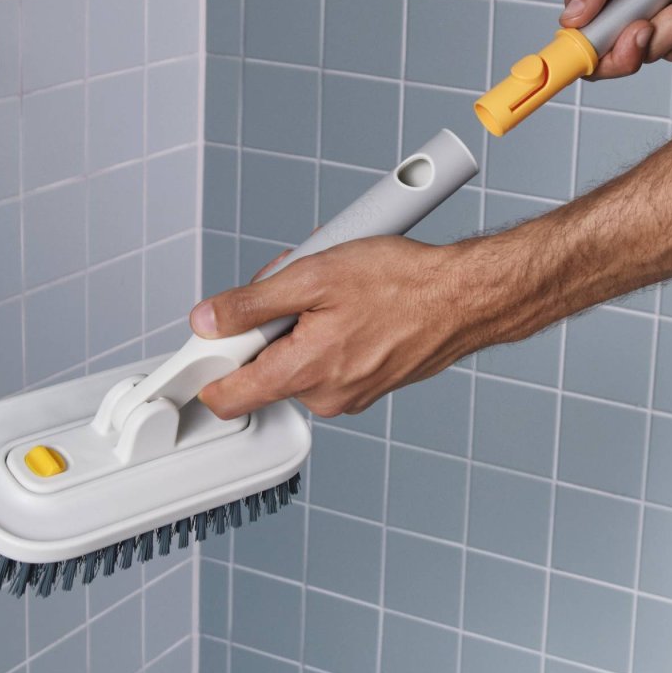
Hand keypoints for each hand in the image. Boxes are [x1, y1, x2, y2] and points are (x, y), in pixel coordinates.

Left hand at [190, 237, 483, 419]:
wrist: (464, 297)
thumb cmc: (403, 283)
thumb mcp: (314, 275)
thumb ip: (251, 303)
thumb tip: (207, 321)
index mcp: (304, 373)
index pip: (227, 397)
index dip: (209, 363)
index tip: (211, 337)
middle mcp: (325, 396)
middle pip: (263, 367)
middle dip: (269, 325)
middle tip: (295, 284)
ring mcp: (350, 394)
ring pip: (298, 360)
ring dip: (302, 324)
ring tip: (334, 288)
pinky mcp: (369, 385)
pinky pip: (329, 360)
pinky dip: (330, 332)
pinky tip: (353, 303)